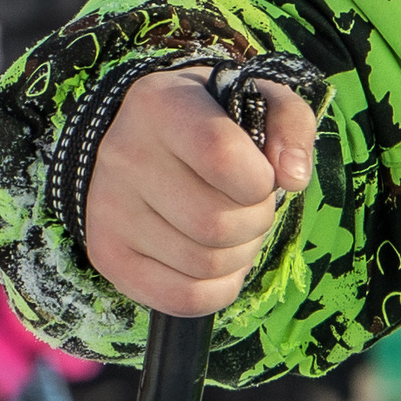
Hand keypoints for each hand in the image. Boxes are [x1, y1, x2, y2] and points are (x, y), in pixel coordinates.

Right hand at [82, 71, 317, 317]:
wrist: (140, 143)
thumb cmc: (211, 124)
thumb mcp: (255, 102)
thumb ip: (290, 123)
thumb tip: (293, 175)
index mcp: (160, 104)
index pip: (221, 156)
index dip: (260, 181)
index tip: (261, 176)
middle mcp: (123, 154)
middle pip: (216, 224)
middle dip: (255, 222)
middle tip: (248, 206)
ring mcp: (107, 209)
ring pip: (205, 265)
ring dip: (239, 255)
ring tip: (230, 228)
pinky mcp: (106, 255)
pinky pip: (184, 298)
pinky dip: (218, 289)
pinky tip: (217, 260)